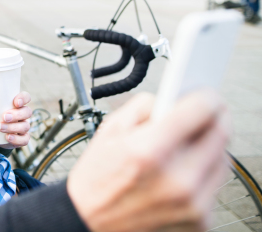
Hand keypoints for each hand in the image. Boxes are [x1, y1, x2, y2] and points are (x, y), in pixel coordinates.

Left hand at [0, 91, 31, 148]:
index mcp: (17, 103)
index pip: (26, 97)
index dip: (23, 98)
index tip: (16, 102)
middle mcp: (23, 114)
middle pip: (27, 112)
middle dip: (16, 115)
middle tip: (4, 117)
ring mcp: (24, 126)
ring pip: (25, 126)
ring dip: (13, 127)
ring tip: (0, 127)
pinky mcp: (22, 138)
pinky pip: (24, 140)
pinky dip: (17, 139)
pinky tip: (8, 138)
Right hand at [67, 90, 229, 231]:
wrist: (89, 223)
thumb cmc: (96, 179)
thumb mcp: (109, 131)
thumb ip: (143, 107)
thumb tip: (172, 98)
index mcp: (149, 151)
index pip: (201, 110)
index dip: (205, 96)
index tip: (203, 93)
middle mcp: (176, 180)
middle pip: (220, 133)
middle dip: (213, 116)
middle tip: (204, 111)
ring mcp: (192, 204)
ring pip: (222, 160)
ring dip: (209, 146)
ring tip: (189, 142)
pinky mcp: (199, 221)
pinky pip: (213, 186)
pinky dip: (202, 173)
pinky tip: (181, 171)